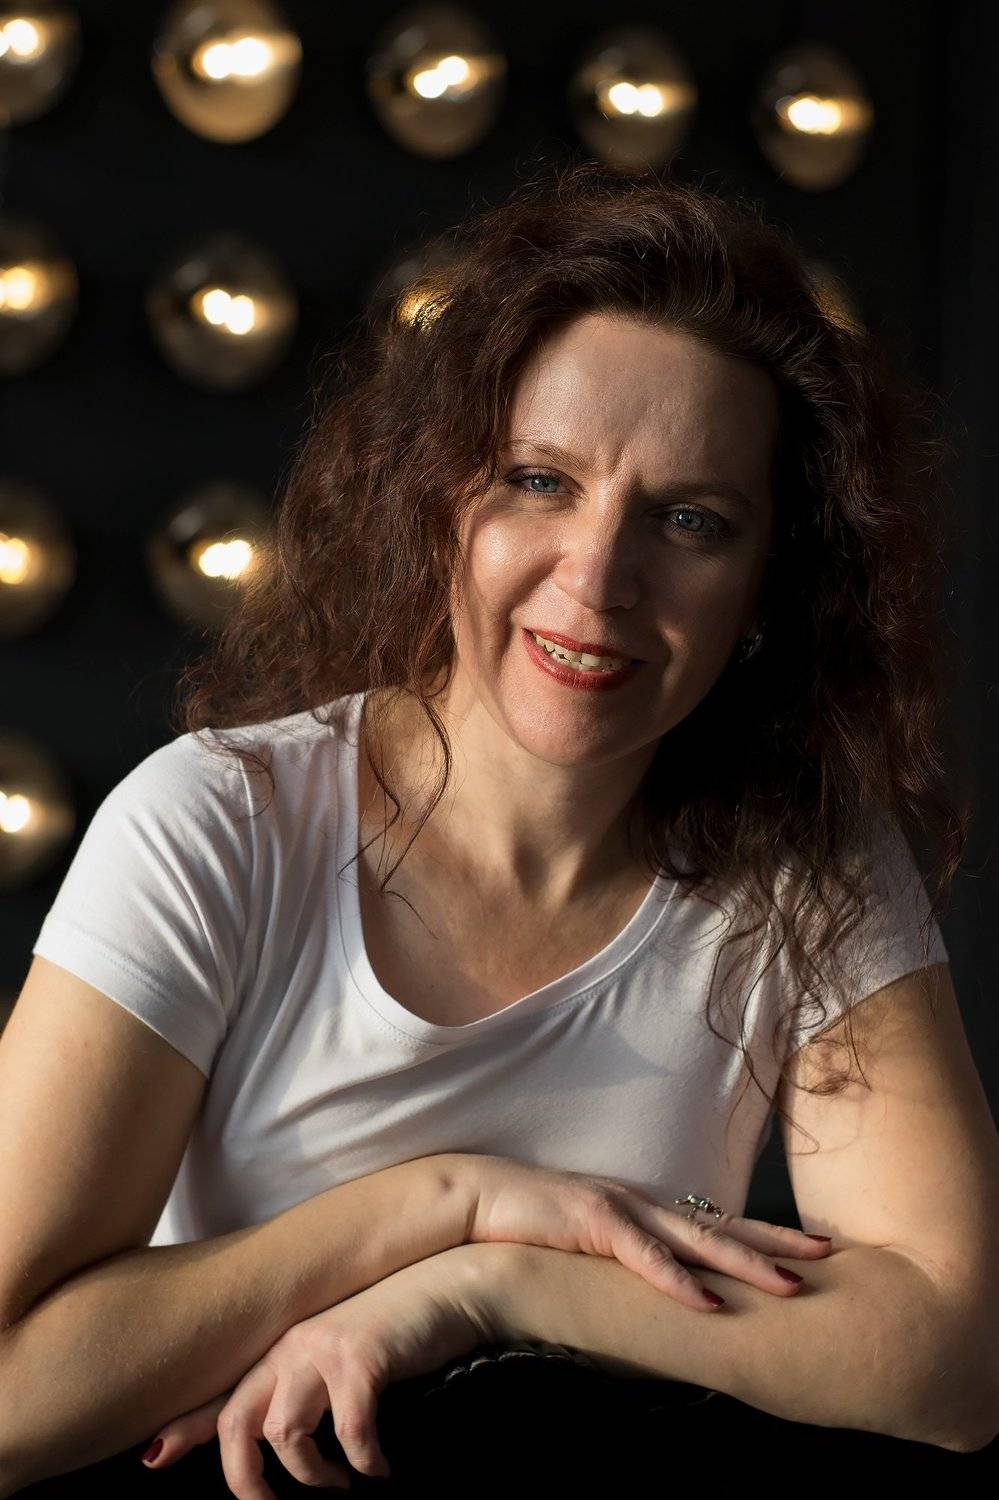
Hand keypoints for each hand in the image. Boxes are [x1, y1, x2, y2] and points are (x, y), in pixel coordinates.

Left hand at [140, 1245, 494, 1493]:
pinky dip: (365, 1463)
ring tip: (343, 1485)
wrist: (450, 1286)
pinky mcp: (360, 1359)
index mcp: (282, 1346)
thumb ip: (302, 1387)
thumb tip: (276, 1439)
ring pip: (287, 1435)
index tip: (154, 1457)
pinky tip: (382, 1467)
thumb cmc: (398, 1327)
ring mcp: (324, 1348)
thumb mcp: (339, 1354)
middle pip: (240, 1423)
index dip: (187, 1429)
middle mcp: (292, 1344)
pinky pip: (349, 1435)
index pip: (224, 1393)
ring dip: (315, 1477)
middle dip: (248, 1481)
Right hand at [463, 1152, 832, 1310]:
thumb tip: (657, 1292)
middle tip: (828, 1256)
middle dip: (777, 1243)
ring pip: (696, 1240)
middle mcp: (642, 1203)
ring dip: (746, 1264)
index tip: (812, 1248)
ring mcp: (620, 1209)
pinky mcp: (592, 1222)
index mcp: (644, 1209)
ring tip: (791, 1285)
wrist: (475, 1196)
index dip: (766, 1236)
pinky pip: (644, 1257)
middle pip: (722, 1226)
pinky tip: (709, 1301)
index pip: (716, 1223)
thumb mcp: (586, 1243)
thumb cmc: (529, 1223)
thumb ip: (622, 1260)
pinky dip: (678, 1281)